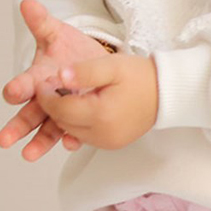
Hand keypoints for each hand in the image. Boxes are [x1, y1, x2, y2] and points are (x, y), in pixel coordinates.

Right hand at [0, 0, 115, 160]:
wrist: (96, 63)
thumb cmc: (70, 50)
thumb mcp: (57, 34)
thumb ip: (42, 23)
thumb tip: (27, 3)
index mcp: (37, 78)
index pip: (23, 85)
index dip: (17, 89)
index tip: (11, 93)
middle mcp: (45, 99)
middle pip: (28, 114)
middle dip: (16, 126)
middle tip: (3, 139)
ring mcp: (60, 111)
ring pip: (46, 129)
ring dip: (37, 142)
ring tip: (28, 155)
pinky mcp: (77, 119)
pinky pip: (72, 132)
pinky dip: (70, 139)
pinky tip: (70, 143)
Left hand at [34, 53, 158, 150]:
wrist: (166, 93)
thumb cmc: (141, 77)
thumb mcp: (111, 66)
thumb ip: (83, 71)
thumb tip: (59, 76)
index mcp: (101, 114)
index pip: (60, 109)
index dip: (46, 96)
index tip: (43, 82)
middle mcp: (103, 134)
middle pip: (63, 122)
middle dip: (52, 105)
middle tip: (51, 87)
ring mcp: (107, 142)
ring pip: (71, 131)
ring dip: (63, 115)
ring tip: (66, 95)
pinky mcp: (111, 144)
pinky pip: (84, 136)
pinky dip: (76, 123)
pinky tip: (80, 107)